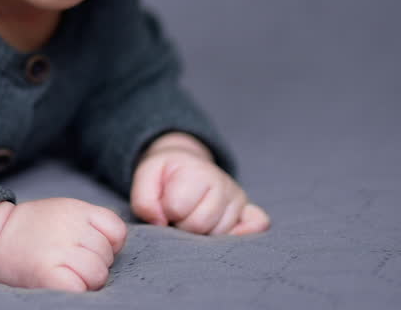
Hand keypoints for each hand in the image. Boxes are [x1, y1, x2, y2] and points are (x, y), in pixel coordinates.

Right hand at [0, 198, 126, 291]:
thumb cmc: (31, 231)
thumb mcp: (63, 212)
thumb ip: (90, 222)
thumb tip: (114, 248)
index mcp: (76, 209)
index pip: (116, 231)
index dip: (106, 243)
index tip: (84, 246)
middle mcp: (70, 227)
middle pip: (107, 256)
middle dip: (93, 263)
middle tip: (66, 261)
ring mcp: (59, 250)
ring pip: (98, 275)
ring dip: (84, 279)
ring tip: (61, 271)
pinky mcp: (48, 274)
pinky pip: (80, 288)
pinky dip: (74, 290)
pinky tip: (59, 282)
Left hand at [130, 132, 270, 235]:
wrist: (185, 165)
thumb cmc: (165, 175)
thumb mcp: (145, 178)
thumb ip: (143, 201)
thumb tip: (161, 222)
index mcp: (196, 172)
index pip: (177, 208)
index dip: (165, 211)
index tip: (164, 204)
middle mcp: (222, 183)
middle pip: (199, 225)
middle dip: (182, 226)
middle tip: (179, 215)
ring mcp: (238, 198)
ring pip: (220, 234)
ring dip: (202, 233)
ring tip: (194, 217)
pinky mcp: (249, 210)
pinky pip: (258, 225)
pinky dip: (241, 233)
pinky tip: (225, 232)